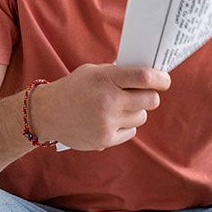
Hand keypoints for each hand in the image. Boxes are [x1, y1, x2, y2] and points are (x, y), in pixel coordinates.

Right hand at [32, 63, 170, 150]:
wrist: (47, 112)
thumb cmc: (74, 88)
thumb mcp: (93, 71)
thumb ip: (118, 73)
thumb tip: (148, 76)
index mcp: (105, 78)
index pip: (144, 78)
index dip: (160, 79)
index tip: (164, 80)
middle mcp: (108, 101)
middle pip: (150, 100)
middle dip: (150, 96)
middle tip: (142, 94)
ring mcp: (107, 122)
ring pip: (141, 117)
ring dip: (135, 111)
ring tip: (118, 107)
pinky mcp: (105, 139)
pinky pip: (131, 132)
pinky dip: (125, 126)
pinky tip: (109, 119)